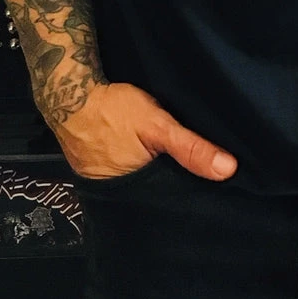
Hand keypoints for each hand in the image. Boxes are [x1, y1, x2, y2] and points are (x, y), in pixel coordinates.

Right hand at [53, 81, 237, 182]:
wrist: (68, 94)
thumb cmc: (115, 110)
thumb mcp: (158, 125)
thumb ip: (191, 148)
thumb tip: (229, 170)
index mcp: (135, 190)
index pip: (169, 203)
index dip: (188, 197)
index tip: (211, 194)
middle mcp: (116, 195)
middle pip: (152, 197)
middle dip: (171, 190)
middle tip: (196, 179)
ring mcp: (101, 184)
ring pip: (136, 188)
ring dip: (152, 181)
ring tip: (176, 172)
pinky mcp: (91, 172)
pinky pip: (119, 179)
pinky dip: (133, 172)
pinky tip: (145, 162)